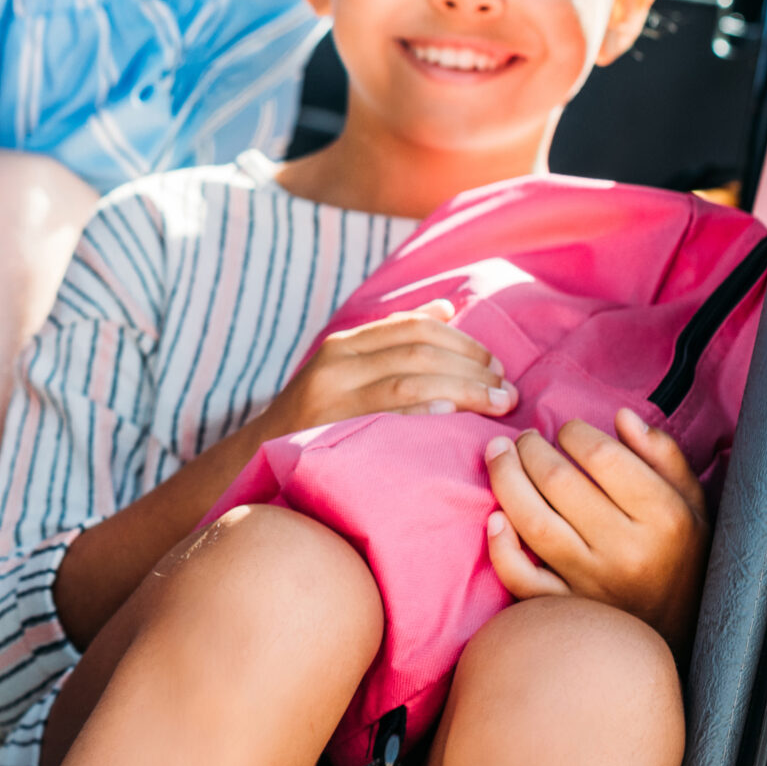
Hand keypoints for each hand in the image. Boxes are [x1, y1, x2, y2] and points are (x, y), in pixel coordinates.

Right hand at [260, 298, 516, 437]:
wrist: (259, 455)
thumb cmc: (316, 414)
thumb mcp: (347, 368)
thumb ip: (392, 340)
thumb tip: (447, 310)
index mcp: (344, 344)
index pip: (413, 328)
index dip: (462, 342)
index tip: (495, 364)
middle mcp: (336, 363)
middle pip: (419, 352)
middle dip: (472, 368)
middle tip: (507, 390)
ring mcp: (332, 396)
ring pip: (411, 380)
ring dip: (464, 390)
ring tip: (497, 405)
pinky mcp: (331, 430)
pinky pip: (386, 415)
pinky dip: (424, 411)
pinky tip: (453, 415)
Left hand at [483, 409, 708, 649]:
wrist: (682, 632)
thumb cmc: (681, 556)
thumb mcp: (692, 503)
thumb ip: (663, 455)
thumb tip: (622, 417)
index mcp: (664, 518)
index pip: (603, 457)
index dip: (574, 432)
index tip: (567, 430)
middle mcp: (627, 550)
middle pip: (558, 482)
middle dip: (530, 448)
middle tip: (524, 438)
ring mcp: (591, 583)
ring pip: (532, 522)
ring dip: (505, 480)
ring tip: (499, 455)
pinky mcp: (565, 608)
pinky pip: (521, 577)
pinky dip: (501, 547)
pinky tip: (495, 517)